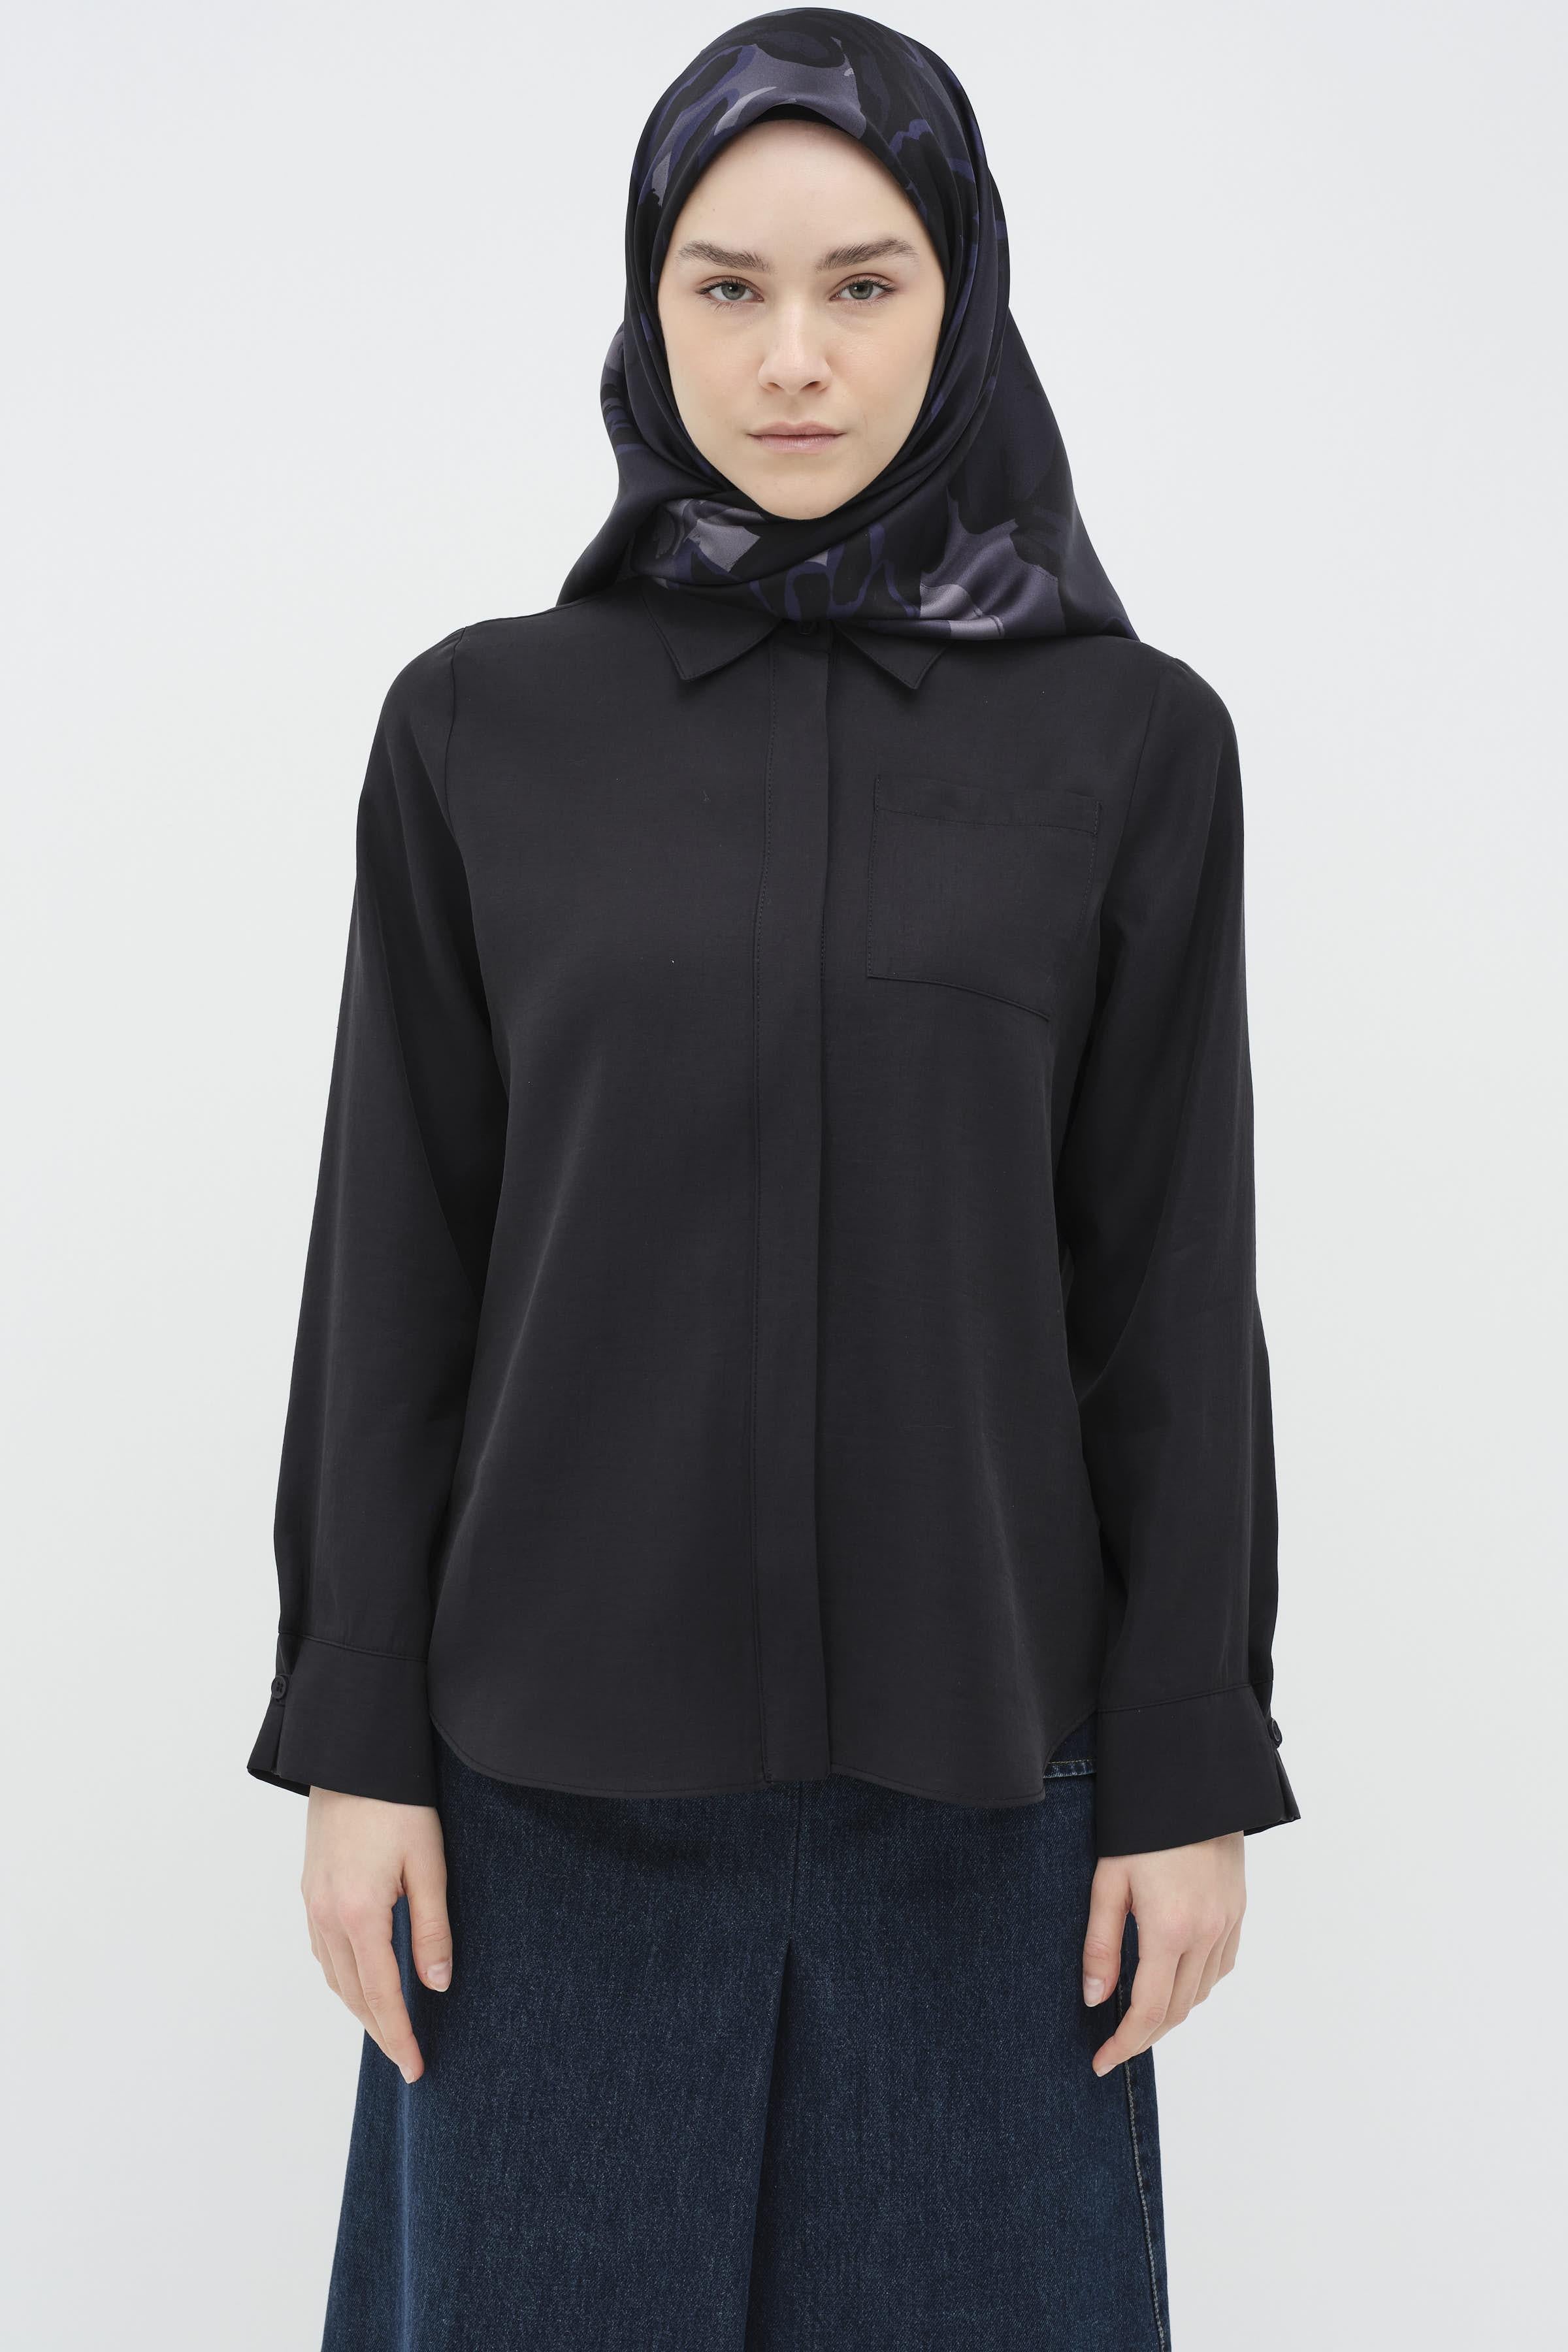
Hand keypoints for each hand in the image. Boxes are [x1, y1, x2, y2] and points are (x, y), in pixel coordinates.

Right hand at [302, 1788, 451, 2082]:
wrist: (353, 1757)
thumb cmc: (398, 1804)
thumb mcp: (428, 1864)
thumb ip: (433, 1928)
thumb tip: (438, 1986)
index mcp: (358, 1914)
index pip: (381, 1995)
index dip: (399, 2036)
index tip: (416, 2069)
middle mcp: (327, 1916)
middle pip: (353, 1994)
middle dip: (381, 2031)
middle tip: (407, 2061)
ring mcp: (313, 1904)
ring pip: (334, 1976)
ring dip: (360, 2007)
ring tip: (390, 2029)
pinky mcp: (310, 1891)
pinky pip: (324, 1951)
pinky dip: (344, 1977)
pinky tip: (362, 1980)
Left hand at [1081, 1834, 1244, 2076]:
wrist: (1194, 1780)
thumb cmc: (1141, 1826)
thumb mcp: (1108, 1880)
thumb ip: (1101, 1943)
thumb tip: (1095, 1999)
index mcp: (1169, 1929)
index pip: (1149, 2010)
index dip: (1124, 2044)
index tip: (1101, 2062)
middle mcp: (1206, 1934)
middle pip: (1177, 2009)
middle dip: (1145, 2035)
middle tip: (1114, 2044)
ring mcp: (1228, 1923)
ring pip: (1201, 1992)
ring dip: (1171, 2011)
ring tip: (1139, 2013)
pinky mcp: (1238, 1911)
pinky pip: (1221, 1967)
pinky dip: (1197, 1984)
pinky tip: (1175, 1977)